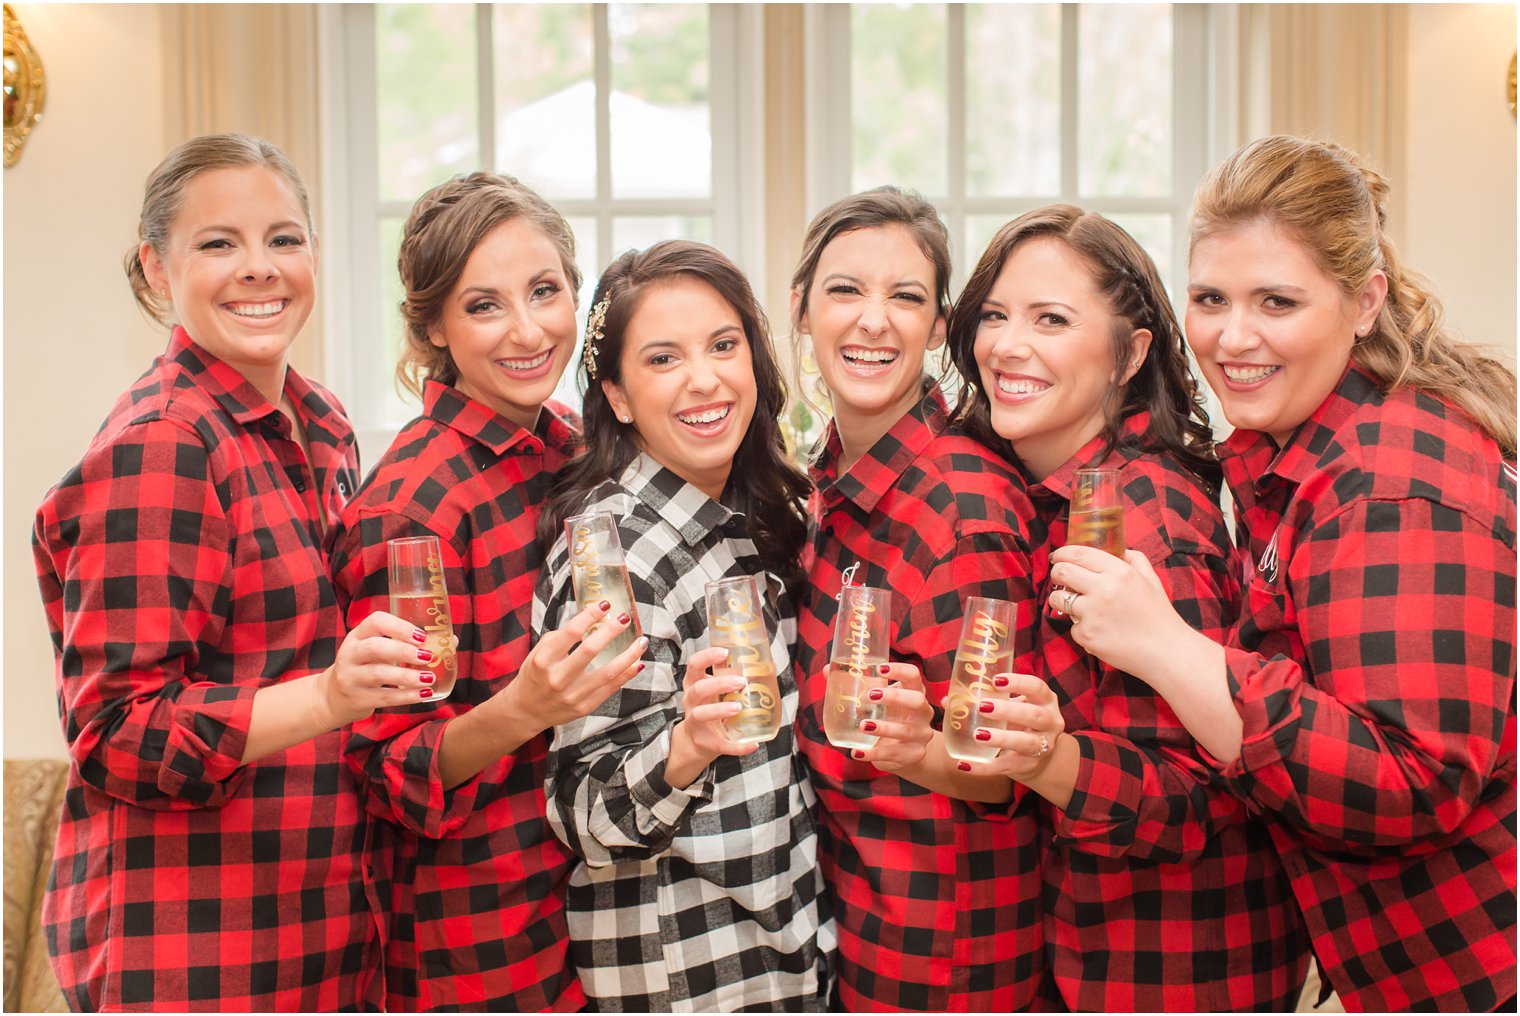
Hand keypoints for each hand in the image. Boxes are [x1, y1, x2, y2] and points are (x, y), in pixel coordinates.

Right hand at [315, 610, 440, 726]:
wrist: (333, 697)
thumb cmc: (367, 666)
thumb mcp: (378, 650)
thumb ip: (408, 644)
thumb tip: (452, 640)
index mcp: (358, 635)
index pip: (376, 621)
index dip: (399, 626)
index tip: (421, 635)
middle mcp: (350, 653)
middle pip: (375, 647)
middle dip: (404, 651)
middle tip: (427, 656)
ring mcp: (350, 677)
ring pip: (380, 674)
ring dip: (408, 676)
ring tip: (429, 677)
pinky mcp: (357, 698)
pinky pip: (384, 697)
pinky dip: (407, 696)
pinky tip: (424, 694)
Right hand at [507, 600, 647, 733]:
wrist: (526, 709)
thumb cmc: (536, 673)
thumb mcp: (540, 650)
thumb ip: (564, 636)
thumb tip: (593, 617)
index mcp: (544, 658)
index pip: (571, 632)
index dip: (590, 616)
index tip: (605, 605)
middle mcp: (557, 677)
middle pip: (590, 650)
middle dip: (611, 631)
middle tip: (625, 618)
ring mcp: (572, 695)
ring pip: (608, 672)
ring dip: (629, 655)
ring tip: (642, 641)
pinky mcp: (584, 707)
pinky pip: (611, 688)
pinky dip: (627, 674)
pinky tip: (637, 663)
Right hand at [671, 648, 762, 767]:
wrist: (698, 739)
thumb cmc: (711, 705)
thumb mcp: (716, 689)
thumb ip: (733, 676)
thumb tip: (767, 665)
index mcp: (694, 683)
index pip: (694, 665)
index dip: (706, 657)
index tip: (724, 652)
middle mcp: (691, 701)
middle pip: (698, 689)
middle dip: (718, 683)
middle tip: (740, 681)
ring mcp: (695, 722)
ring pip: (701, 714)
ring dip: (720, 710)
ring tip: (738, 707)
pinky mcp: (705, 741)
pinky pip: (721, 745)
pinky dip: (737, 746)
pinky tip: (753, 744)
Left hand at [846, 663, 932, 771]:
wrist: (904, 750)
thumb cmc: (889, 716)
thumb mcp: (878, 701)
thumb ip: (856, 685)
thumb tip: (827, 670)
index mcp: (914, 692)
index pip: (913, 675)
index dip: (899, 670)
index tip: (879, 669)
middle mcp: (922, 712)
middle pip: (917, 700)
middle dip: (894, 697)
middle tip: (870, 696)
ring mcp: (921, 734)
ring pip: (905, 730)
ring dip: (883, 727)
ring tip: (862, 725)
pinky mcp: (914, 754)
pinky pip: (894, 754)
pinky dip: (874, 753)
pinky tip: (857, 752)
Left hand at [954, 673, 1063, 781]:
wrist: (1036, 756)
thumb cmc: (1018, 722)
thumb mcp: (1010, 707)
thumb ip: (984, 700)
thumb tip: (947, 701)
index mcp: (1045, 701)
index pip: (1037, 688)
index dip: (1019, 683)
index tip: (996, 680)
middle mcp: (1050, 722)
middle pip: (1034, 715)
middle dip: (1009, 710)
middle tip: (982, 706)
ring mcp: (1043, 746)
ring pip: (1026, 743)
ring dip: (1002, 738)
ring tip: (977, 735)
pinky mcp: (1029, 766)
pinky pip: (1006, 767)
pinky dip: (984, 767)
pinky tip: (964, 765)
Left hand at [1046, 545, 1187, 680]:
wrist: (1166, 652)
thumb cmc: (1159, 616)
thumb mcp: (1151, 580)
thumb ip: (1134, 560)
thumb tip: (1119, 549)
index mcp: (1120, 572)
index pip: (1078, 554)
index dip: (1062, 553)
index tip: (1058, 557)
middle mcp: (1104, 589)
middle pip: (1062, 572)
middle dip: (1057, 573)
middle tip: (1061, 578)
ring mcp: (1093, 613)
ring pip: (1058, 599)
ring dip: (1062, 601)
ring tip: (1077, 606)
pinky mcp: (1087, 635)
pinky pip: (1072, 626)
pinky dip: (1081, 628)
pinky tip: (1099, 631)